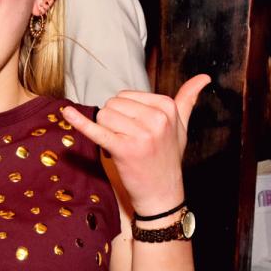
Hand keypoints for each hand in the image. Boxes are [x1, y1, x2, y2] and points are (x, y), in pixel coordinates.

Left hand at [59, 75, 210, 215]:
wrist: (162, 194)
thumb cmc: (168, 158)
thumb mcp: (182, 127)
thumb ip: (188, 100)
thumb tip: (204, 77)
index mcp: (168, 107)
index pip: (127, 95)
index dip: (124, 113)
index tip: (137, 130)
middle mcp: (156, 118)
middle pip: (113, 104)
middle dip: (113, 121)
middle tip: (128, 140)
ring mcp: (141, 134)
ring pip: (104, 115)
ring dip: (106, 130)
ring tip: (122, 146)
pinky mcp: (124, 149)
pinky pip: (97, 130)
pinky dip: (79, 122)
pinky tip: (66, 112)